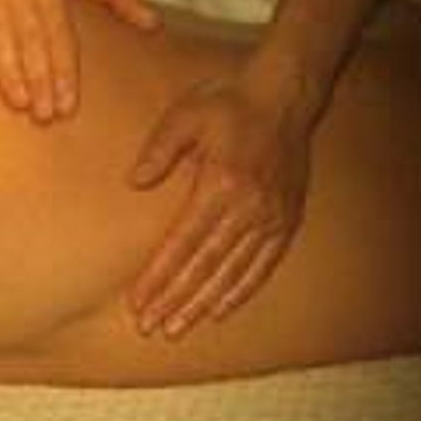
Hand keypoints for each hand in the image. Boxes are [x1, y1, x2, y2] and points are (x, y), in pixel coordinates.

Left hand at [126, 67, 316, 337]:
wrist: (286, 92)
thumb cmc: (228, 101)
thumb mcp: (184, 114)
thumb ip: (159, 150)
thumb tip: (134, 182)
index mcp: (219, 184)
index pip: (181, 243)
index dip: (158, 277)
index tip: (136, 303)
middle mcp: (248, 207)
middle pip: (205, 266)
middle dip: (175, 300)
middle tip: (149, 328)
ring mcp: (271, 216)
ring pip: (233, 272)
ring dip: (203, 303)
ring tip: (177, 328)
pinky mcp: (287, 219)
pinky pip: (263, 264)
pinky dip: (241, 290)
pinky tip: (220, 310)